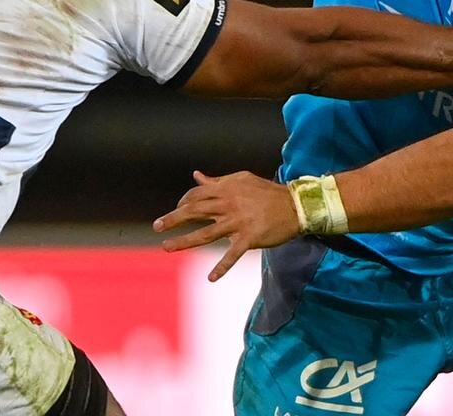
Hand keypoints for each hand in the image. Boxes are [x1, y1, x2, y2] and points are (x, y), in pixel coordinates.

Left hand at [153, 170, 299, 281]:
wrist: (295, 205)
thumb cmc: (267, 192)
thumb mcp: (242, 181)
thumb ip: (218, 181)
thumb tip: (196, 176)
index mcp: (226, 189)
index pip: (197, 194)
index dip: (183, 202)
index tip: (176, 210)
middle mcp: (229, 204)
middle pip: (195, 212)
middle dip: (173, 219)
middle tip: (156, 227)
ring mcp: (238, 222)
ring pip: (206, 233)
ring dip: (184, 241)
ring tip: (167, 247)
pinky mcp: (250, 238)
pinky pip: (232, 254)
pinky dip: (222, 266)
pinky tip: (211, 277)